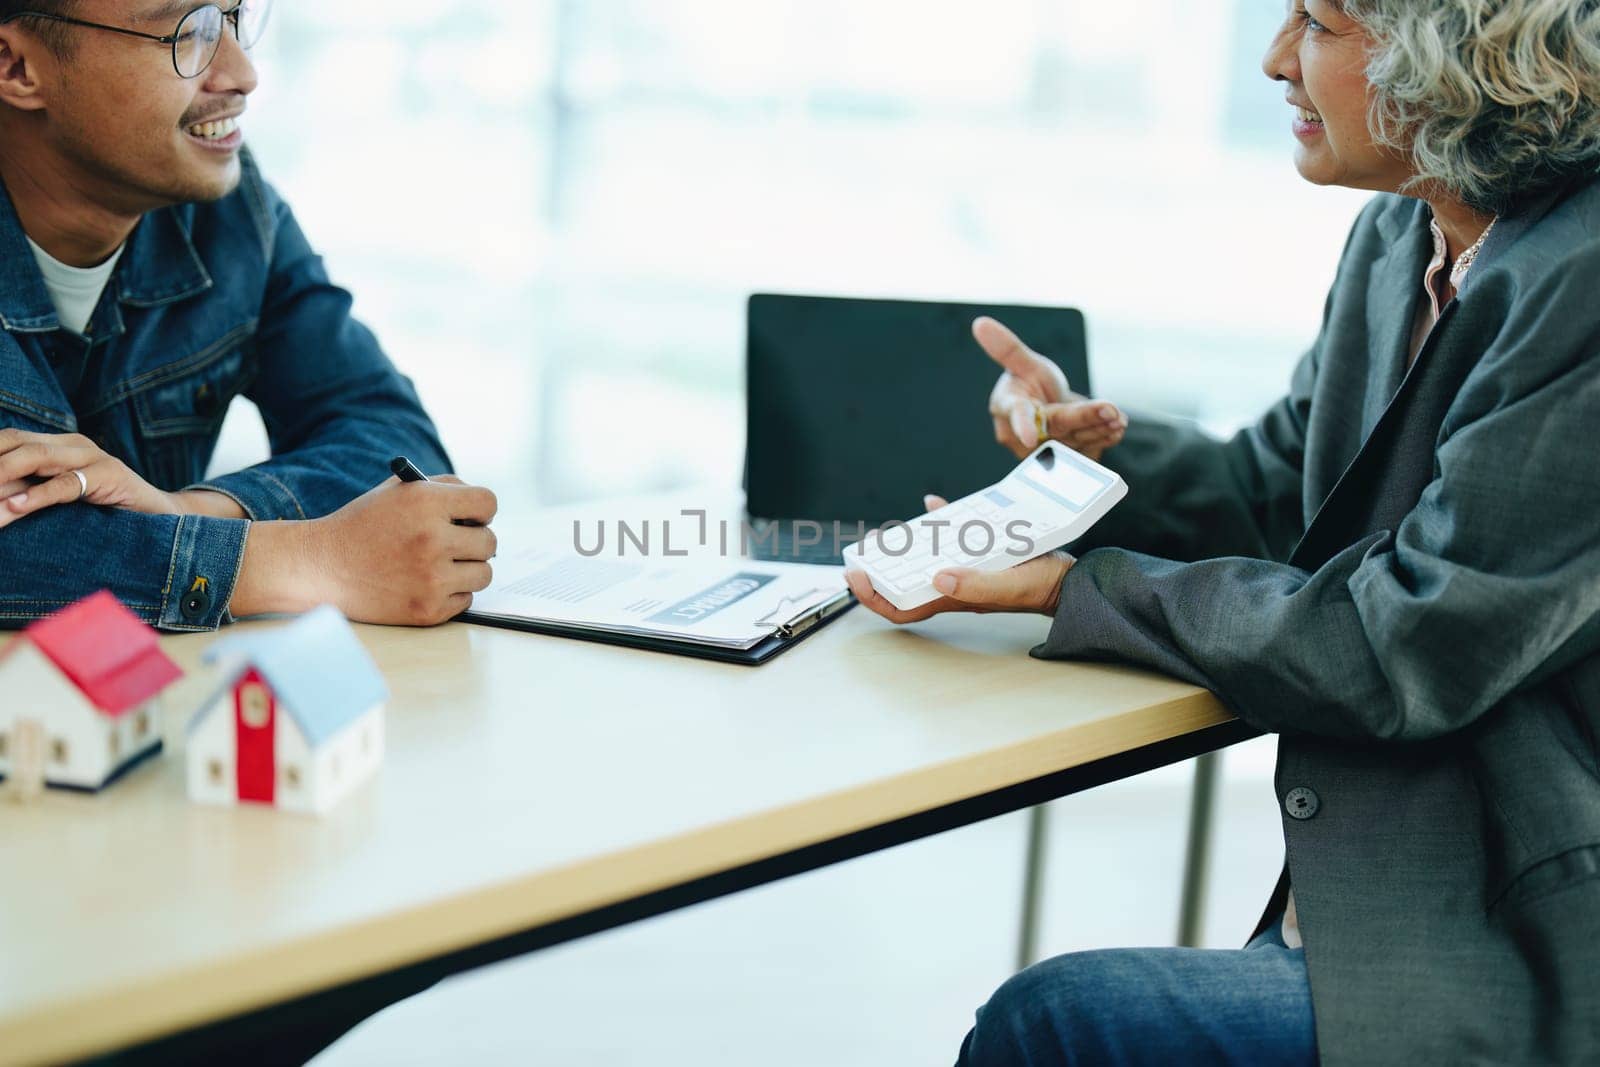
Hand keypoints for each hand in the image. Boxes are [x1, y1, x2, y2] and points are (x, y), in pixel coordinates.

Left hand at [0, 429, 178, 529]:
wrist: (164, 518)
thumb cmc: (108, 512)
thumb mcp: (61, 499)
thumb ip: (27, 494)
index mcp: (57, 444)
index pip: (7, 439)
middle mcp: (72, 443)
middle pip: (14, 442)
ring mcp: (92, 456)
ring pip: (34, 457)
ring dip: (0, 478)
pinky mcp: (110, 475)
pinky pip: (66, 484)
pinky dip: (38, 496)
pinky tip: (16, 508)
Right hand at [231, 476, 497, 626]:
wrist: (321, 568)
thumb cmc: (363, 525)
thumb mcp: (398, 491)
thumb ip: (444, 488)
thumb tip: (485, 508)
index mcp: (426, 503)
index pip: (488, 503)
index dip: (481, 510)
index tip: (472, 518)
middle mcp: (432, 539)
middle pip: (490, 541)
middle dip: (475, 541)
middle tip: (456, 544)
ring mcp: (431, 578)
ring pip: (484, 574)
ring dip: (468, 569)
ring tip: (440, 565)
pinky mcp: (428, 609)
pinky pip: (466, 600)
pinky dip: (451, 593)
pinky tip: (425, 584)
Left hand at [845, 494, 1074, 623]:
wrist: (1068, 579)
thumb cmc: (1041, 586)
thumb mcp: (1008, 585)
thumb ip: (975, 585)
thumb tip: (938, 578)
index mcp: (953, 596)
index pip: (902, 606)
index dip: (873, 596)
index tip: (855, 576)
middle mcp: (953, 585)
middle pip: (905, 583)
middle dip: (880, 570)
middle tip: (864, 551)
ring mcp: (964, 569)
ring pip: (924, 561)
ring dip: (903, 548)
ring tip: (886, 534)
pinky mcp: (979, 553)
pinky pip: (951, 538)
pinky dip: (938, 522)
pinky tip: (933, 505)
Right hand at [976, 316, 1127, 460]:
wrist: (1047, 411)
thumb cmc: (1030, 385)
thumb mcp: (1024, 363)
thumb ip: (1007, 347)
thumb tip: (980, 323)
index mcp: (1008, 408)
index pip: (1017, 416)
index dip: (1023, 426)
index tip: (1030, 436)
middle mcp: (1021, 436)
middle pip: (1056, 426)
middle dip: (1084, 418)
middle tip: (1110, 409)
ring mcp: (1042, 452)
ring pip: (1075, 442)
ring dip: (1099, 430)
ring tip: (1118, 418)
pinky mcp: (1062, 462)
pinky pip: (1085, 453)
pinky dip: (1103, 439)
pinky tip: (1115, 429)